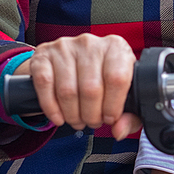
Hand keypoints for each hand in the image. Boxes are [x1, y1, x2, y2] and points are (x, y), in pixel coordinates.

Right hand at [19, 34, 139, 138]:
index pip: (117, 79)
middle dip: (91, 115)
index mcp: (115, 47)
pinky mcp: (44, 54)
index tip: (109, 118)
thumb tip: (120, 130)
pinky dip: (51, 108)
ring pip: (67, 91)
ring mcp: (65, 46)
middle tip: (92, 122)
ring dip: (72, 115)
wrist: (70, 60)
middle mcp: (90, 43)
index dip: (113, 106)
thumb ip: (129, 115)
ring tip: (77, 120)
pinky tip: (59, 117)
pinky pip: (45, 85)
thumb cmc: (101, 77)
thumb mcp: (123, 92)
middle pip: (91, 88)